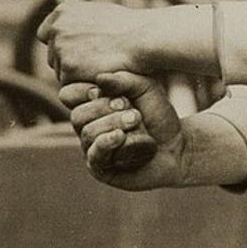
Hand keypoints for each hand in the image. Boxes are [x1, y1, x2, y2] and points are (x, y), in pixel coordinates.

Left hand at [37, 1, 151, 84]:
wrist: (142, 39)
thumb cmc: (130, 28)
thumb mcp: (100, 14)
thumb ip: (81, 23)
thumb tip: (75, 30)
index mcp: (63, 12)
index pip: (46, 33)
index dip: (59, 45)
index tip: (71, 53)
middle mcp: (57, 29)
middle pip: (53, 56)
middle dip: (69, 63)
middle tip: (93, 65)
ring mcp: (61, 49)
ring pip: (61, 72)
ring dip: (78, 75)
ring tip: (102, 69)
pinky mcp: (68, 68)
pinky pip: (71, 84)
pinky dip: (84, 83)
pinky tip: (101, 76)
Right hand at [61, 71, 185, 189]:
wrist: (178, 145)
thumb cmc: (159, 115)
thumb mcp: (145, 88)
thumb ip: (123, 79)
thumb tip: (99, 78)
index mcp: (91, 106)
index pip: (69, 95)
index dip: (84, 91)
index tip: (107, 91)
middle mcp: (87, 127)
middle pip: (78, 115)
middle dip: (105, 109)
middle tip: (134, 111)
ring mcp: (92, 149)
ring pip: (87, 133)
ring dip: (114, 124)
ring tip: (137, 122)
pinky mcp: (101, 169)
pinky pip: (95, 155)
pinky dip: (107, 142)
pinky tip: (120, 136)